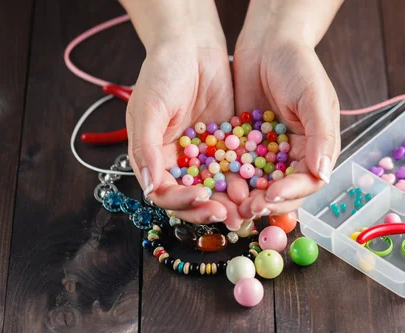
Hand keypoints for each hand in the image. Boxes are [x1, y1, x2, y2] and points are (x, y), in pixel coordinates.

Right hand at [126, 35, 247, 228]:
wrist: (192, 46)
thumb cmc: (162, 73)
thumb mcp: (149, 107)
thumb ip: (147, 147)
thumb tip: (148, 186)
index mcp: (153, 159)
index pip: (164, 193)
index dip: (181, 201)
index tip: (200, 198)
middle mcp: (178, 163)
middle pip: (192, 198)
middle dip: (209, 208)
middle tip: (229, 215)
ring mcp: (204, 157)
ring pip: (217, 188)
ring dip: (230, 201)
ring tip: (247, 209)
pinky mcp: (226, 147)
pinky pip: (235, 169)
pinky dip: (245, 180)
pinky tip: (258, 186)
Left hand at [232, 35, 340, 218]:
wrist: (268, 41)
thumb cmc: (299, 65)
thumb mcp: (314, 98)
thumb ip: (321, 136)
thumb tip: (323, 174)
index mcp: (317, 148)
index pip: (307, 181)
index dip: (291, 193)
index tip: (271, 196)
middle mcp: (294, 154)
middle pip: (283, 190)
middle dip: (267, 202)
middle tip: (247, 208)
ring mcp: (269, 152)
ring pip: (259, 184)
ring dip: (247, 197)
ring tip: (231, 205)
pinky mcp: (246, 145)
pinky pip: (239, 168)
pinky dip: (230, 179)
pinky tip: (216, 186)